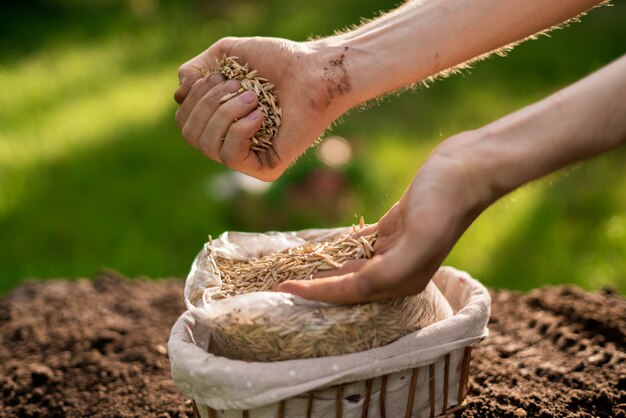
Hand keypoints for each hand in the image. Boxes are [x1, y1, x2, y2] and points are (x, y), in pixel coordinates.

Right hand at [174, 37, 353, 180]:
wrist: (314, 72)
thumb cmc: (277, 61)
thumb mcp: (225, 54)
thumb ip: (194, 69)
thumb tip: (178, 95)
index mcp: (219, 119)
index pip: (184, 120)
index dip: (193, 97)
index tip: (220, 76)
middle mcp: (230, 141)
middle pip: (189, 134)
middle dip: (208, 104)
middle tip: (238, 86)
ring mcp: (248, 158)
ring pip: (206, 146)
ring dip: (224, 114)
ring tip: (252, 98)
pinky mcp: (265, 170)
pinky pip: (230, 157)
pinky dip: (240, 130)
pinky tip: (259, 116)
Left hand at [277, 134, 491, 302]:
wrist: (466, 167)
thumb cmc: (445, 201)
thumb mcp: (421, 235)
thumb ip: (391, 268)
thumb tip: (360, 286)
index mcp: (403, 280)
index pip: (351, 292)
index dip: (316, 292)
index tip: (285, 288)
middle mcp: (398, 271)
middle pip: (347, 285)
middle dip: (314, 285)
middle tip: (279, 282)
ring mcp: (395, 249)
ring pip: (350, 266)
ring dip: (323, 268)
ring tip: (293, 267)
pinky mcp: (392, 229)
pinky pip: (358, 245)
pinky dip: (338, 247)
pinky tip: (318, 247)